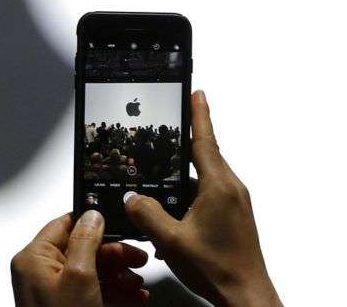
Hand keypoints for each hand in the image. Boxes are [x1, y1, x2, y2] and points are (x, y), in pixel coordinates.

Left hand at [11, 210, 149, 306]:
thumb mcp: (80, 276)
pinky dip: (114, 292)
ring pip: (91, 271)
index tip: (117, 223)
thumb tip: (92, 214)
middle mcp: (41, 273)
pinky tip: (134, 297)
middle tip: (137, 257)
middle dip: (113, 254)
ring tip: (138, 281)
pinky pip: (92, 292)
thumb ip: (86, 240)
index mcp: (34, 258)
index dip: (92, 222)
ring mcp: (54, 293)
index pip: (64, 224)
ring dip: (118, 274)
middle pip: (82, 248)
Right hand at [124, 90, 281, 306]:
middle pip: (202, 157)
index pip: (205, 139)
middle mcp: (231, 189)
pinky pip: (208, 197)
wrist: (247, 300)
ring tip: (158, 194)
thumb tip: (132, 198)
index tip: (196, 92)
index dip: (199, 114)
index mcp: (219, 186)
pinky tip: (172, 220)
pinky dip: (189, 201)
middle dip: (179, 150)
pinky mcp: (235, 218)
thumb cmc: (217, 270)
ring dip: (181, 184)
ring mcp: (235, 204)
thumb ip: (146, 213)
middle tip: (160, 140)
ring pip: (202, 180)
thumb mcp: (171, 239)